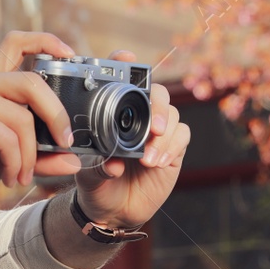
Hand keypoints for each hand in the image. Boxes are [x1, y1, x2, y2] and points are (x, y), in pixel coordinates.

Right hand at [0, 31, 88, 204]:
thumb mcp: (8, 157)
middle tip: (65, 143)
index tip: (68, 53)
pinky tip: (9, 177)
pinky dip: (16, 162)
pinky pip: (8, 137)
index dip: (46, 41)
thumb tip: (75, 160)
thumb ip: (39, 154)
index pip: (16, 42)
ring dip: (30, 155)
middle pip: (33, 82)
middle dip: (56, 115)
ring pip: (23, 119)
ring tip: (22, 176)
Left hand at [73, 49, 187, 230]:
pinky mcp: (173, 149)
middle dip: (157, 106)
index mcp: (114, 113)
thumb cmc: (96, 185)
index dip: (126, 64)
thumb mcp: (88, 175)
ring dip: (164, 135)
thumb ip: (98, 167)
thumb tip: (114, 164)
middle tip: (153, 128)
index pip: (124, 81)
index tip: (126, 57)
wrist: (112, 211)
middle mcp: (139, 117)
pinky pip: (182, 137)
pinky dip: (172, 147)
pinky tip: (157, 162)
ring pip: (172, 115)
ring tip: (148, 158)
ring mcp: (158, 132)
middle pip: (157, 93)